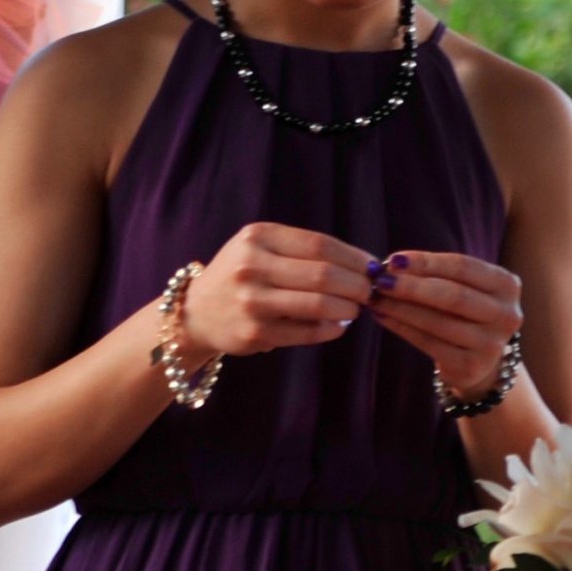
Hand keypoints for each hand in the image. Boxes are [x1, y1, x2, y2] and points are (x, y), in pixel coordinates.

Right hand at [179, 223, 372, 358]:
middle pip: (324, 274)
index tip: (376, 267)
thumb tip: (367, 264)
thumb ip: (306, 251)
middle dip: (358, 284)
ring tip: (355, 308)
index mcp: (258, 237)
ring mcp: (251, 302)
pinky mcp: (254, 333)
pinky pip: (308, 331)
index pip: (321, 245)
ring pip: (320, 304)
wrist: (195, 313)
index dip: (356, 257)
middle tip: (372, 291)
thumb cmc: (243, 275)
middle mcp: (251, 267)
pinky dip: (332, 329)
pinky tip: (338, 325)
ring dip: (349, 308)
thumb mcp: (263, 247)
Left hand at [368, 250, 523, 397]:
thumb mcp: (466, 288)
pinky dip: (401, 328)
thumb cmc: (467, 313)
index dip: (427, 262)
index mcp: (508, 286)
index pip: (464, 267)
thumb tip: (393, 264)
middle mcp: (507, 315)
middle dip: (412, 286)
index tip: (394, 259)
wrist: (482, 360)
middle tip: (380, 280)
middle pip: (454, 295)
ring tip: (375, 298)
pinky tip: (383, 316)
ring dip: (401, 308)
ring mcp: (491, 344)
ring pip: (437, 322)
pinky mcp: (471, 366)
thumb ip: (438, 275)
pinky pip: (428, 343)